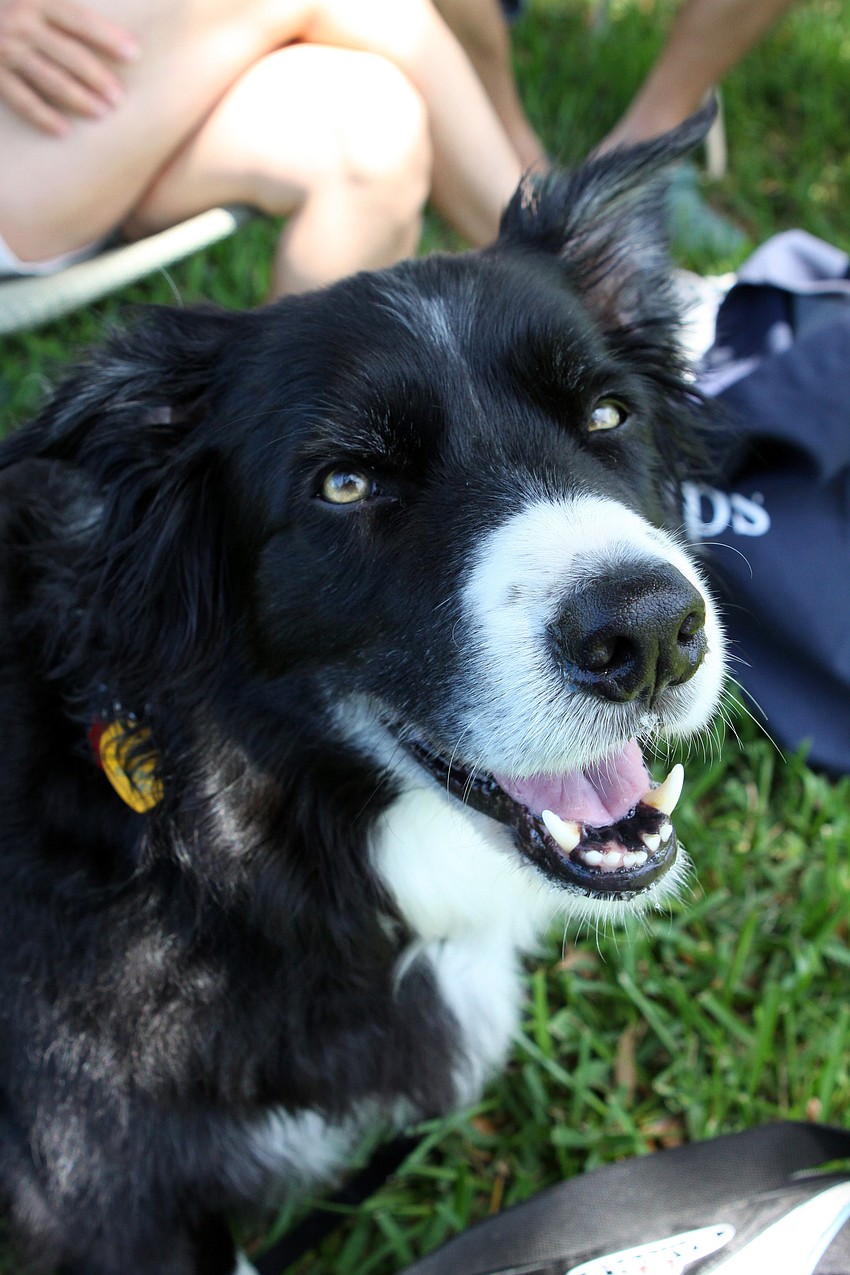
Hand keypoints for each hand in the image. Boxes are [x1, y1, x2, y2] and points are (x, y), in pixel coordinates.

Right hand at [0, 0, 138, 134]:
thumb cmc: (9, 7)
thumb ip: (63, 10)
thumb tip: (107, 16)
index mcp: (36, 1)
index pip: (80, 20)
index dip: (108, 37)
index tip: (134, 54)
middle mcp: (21, 23)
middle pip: (70, 54)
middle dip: (98, 77)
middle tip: (120, 98)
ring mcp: (6, 50)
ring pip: (51, 79)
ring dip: (79, 99)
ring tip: (102, 113)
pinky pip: (22, 100)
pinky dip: (43, 116)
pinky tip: (64, 131)